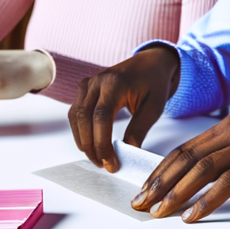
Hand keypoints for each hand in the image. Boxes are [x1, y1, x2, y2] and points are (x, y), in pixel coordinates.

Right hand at [69, 45, 180, 170]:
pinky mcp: (84, 89)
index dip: (102, 143)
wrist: (151, 63)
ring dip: (83, 140)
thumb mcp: (153, 107)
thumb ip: (139, 129)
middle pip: (84, 118)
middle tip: (103, 165)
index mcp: (115, 83)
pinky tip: (91, 144)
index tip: (111, 163)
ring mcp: (88, 84)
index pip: (101, 117)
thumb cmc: (154, 83)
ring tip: (98, 158)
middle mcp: (97, 82)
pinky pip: (76, 113)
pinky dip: (80, 131)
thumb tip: (128, 152)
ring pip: (76, 117)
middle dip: (91, 146)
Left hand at [132, 87, 229, 220]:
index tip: (145, 189)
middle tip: (140, 204)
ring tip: (159, 212)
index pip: (185, 148)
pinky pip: (229, 180)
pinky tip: (194, 214)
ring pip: (202, 168)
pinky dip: (207, 199)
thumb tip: (218, 174)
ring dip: (176, 193)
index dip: (160, 170)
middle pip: (186, 158)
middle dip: (159, 183)